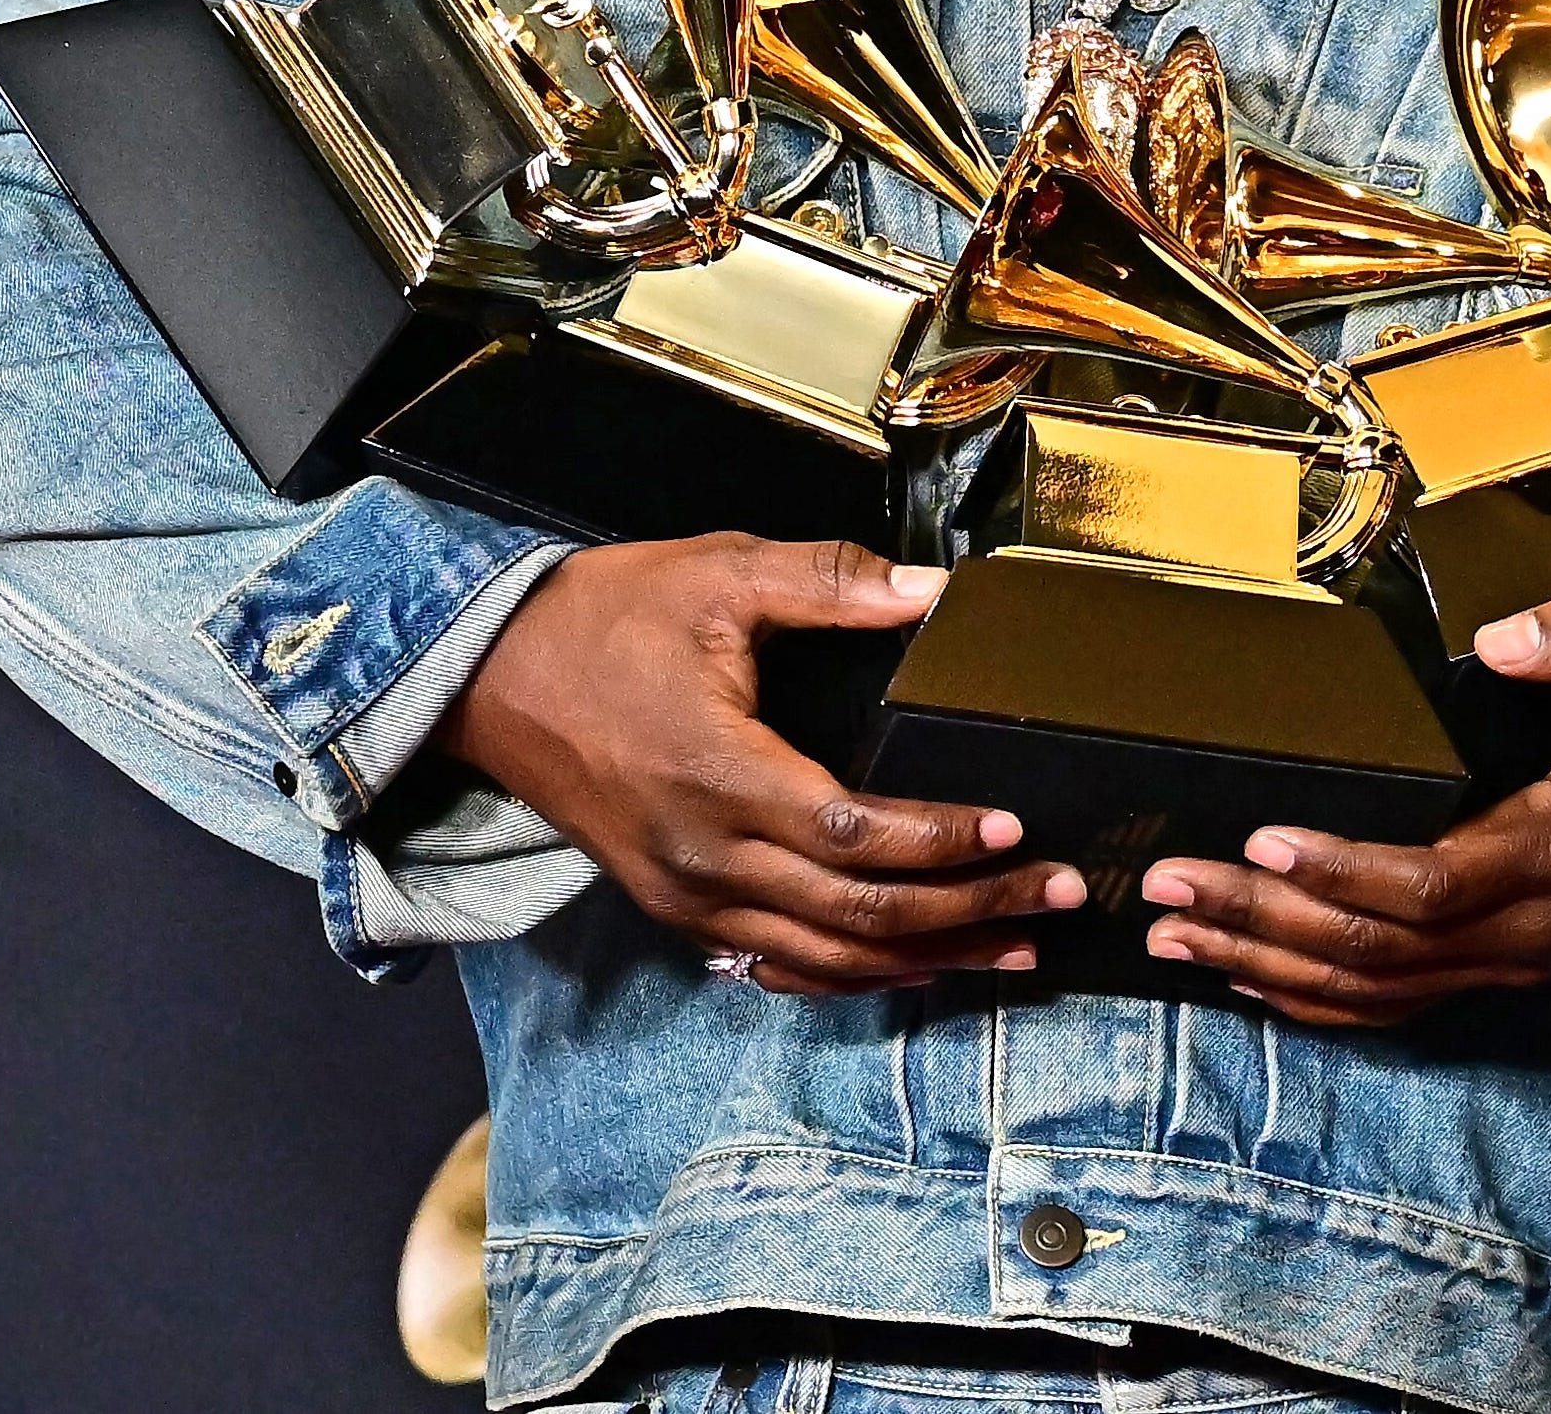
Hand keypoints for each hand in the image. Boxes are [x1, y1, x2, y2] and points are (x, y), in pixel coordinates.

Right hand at [432, 535, 1082, 995]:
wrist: (490, 680)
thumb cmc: (603, 619)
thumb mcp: (716, 573)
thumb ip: (830, 581)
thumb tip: (935, 589)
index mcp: (722, 775)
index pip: (859, 834)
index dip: (945, 840)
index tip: (1018, 827)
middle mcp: (706, 858)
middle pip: (861, 914)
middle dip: (972, 910)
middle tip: (1060, 896)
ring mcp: (688, 898)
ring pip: (828, 958)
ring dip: (930, 958)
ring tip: (1015, 948)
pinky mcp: (675, 911)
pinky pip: (779, 966)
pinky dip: (854, 976)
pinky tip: (915, 968)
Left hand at [1135, 588, 1550, 1026]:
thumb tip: (1499, 638)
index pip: (1430, 883)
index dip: (1341, 870)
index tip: (1261, 836)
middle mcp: (1529, 925)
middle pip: (1378, 948)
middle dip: (1264, 919)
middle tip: (1166, 886)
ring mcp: (1518, 958)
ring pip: (1377, 989)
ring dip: (1270, 965)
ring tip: (1174, 934)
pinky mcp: (1507, 965)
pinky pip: (1401, 1003)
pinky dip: (1318, 998)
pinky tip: (1249, 977)